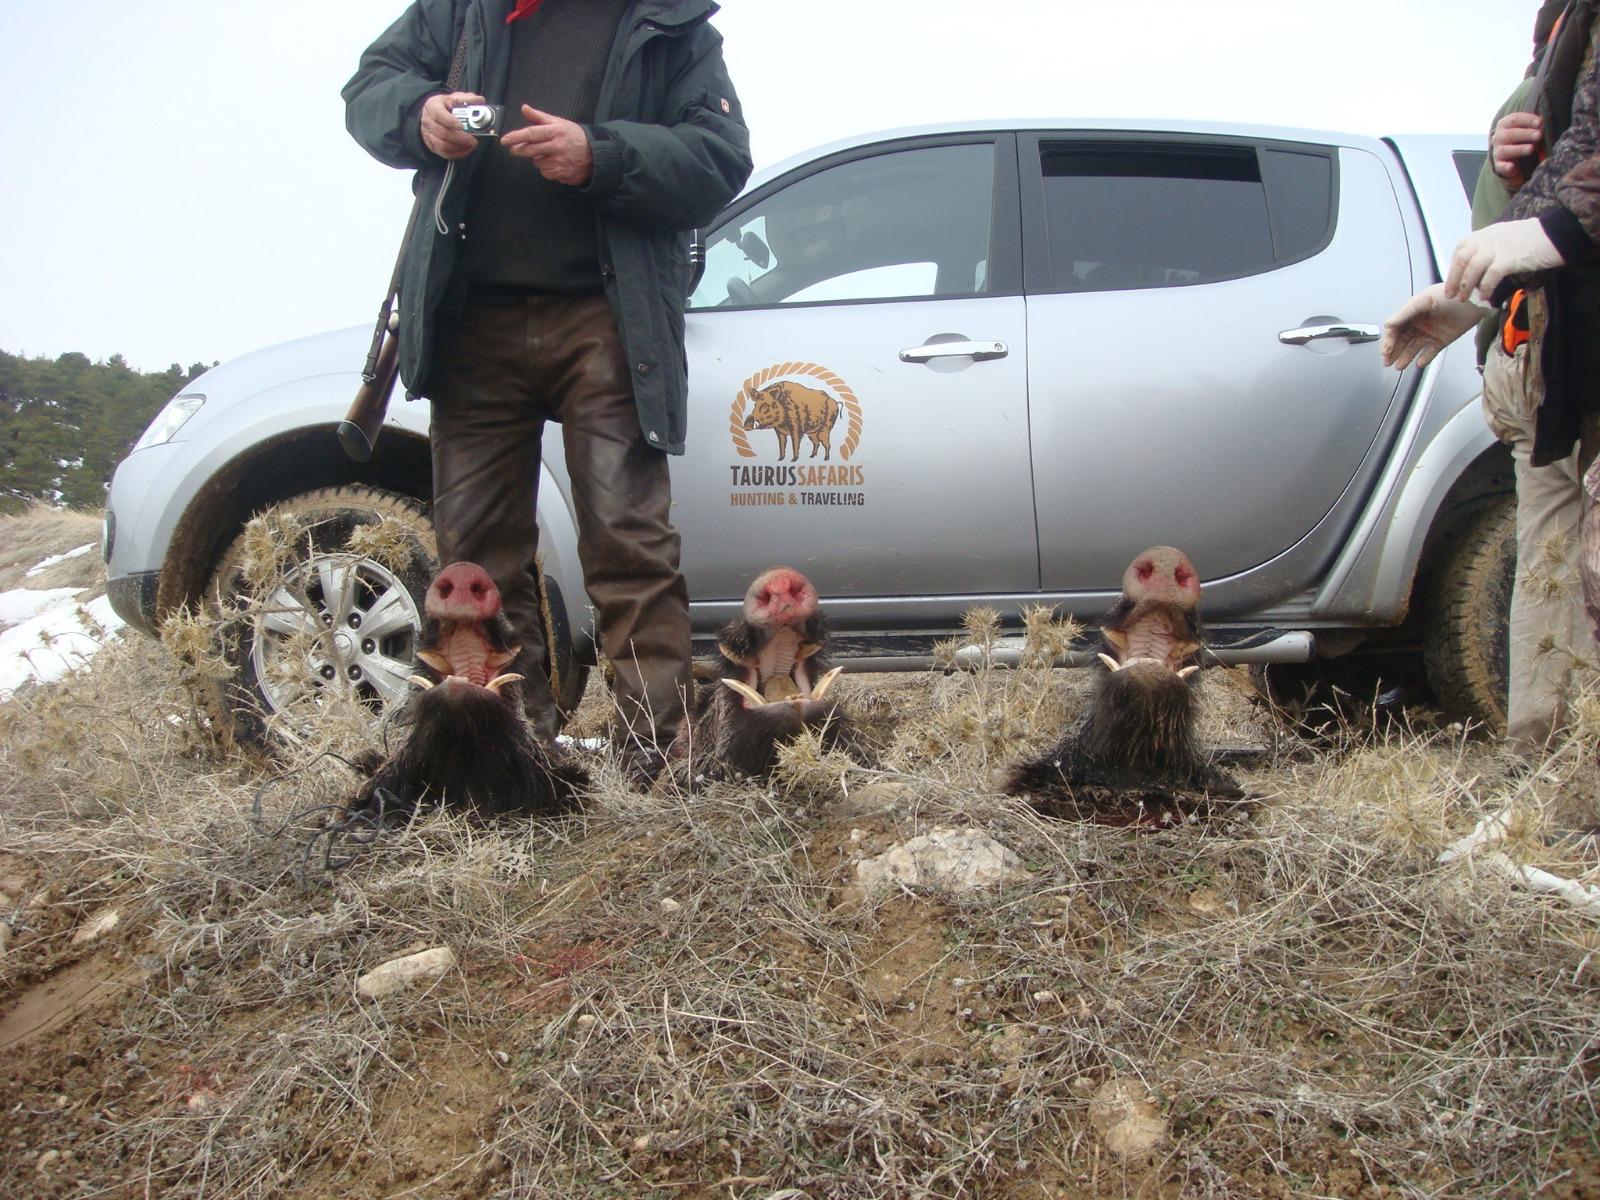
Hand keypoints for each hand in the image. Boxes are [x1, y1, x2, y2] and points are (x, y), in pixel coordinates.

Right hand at [420, 91, 486, 159]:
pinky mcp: (432, 145)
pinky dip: (457, 153)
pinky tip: (467, 150)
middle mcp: (428, 120)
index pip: (438, 114)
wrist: (434, 114)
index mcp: (432, 105)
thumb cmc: (447, 105)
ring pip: (442, 145)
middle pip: (441, 132)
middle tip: (473, 140)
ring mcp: (428, 134)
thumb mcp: (456, 98)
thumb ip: (468, 99)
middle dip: (459, 138)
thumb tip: (480, 101)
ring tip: (471, 145)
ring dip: (459, 147)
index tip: (462, 126)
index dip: (450, 121)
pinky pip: (444, 153)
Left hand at [500, 106, 592, 184]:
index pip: (531, 134)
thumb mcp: (559, 123)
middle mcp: (557, 147)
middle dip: (518, 150)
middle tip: (513, 149)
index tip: (505, 140)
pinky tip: (554, 163)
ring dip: (537, 159)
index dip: (516, 137)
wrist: (596, 156)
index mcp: (555, 132)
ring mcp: (559, 162)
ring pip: (537, 162)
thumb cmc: (575, 137)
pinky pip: (545, 172)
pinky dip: (546, 168)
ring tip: (546, 154)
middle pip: (530, 150)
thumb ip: (539, 117)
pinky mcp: (561, 174)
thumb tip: (524, 108)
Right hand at [1380, 284, 1489, 369]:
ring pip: (1413, 348)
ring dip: (1405, 357)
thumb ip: (1405, 312)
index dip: (1388, 341)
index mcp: (1412, 312)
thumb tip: (1388, 324)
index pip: (1394, 329)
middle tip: (1387, 362)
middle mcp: (1419, 323)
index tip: (1386, 351)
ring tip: (1400, 366)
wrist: (1476, 300)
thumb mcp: (1425, 300)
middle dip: (1393, 352)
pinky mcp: (1442, 340)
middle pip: (1401, 341)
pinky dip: (1424, 359)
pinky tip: (1419, 363)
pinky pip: (1429, 352)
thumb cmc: (1452, 294)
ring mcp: (1430, 332)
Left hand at [1445, 218, 1564, 302]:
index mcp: (1484, 234)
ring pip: (1472, 268)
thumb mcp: (1503, 238)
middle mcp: (1487, 238)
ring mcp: (1497, 247)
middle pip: (1461, 260)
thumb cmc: (1530, 239)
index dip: (1453, 268)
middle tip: (1451, 295)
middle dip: (1453, 280)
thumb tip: (1476, 270)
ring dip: (1466, 286)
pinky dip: (1485, 288)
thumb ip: (1488, 248)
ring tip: (1464, 299)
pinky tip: (1485, 297)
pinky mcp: (1509, 258)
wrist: (1555, 234)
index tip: (1453, 281)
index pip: (1460, 250)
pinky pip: (1491, 275)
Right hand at [1491, 111, 1541, 188]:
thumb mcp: (1529, 129)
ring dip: (1519, 149)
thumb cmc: (1525, 140)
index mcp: (1505, 124)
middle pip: (1510, 134)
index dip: (1527, 120)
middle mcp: (1499, 137)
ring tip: (1531, 149)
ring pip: (1505, 150)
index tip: (1540, 122)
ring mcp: (1497, 152)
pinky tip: (1512, 167)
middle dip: (1526, 134)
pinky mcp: (1499, 166)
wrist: (1516, 160)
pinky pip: (1501, 166)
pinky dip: (1505, 166)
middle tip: (1539, 135)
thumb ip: (1536, 125)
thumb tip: (1545, 123)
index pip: (1514, 119)